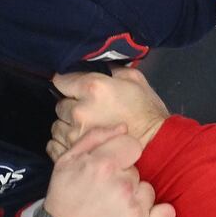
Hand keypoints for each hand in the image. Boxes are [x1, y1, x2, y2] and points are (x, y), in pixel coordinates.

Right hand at [41, 125, 174, 216]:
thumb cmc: (63, 204)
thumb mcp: (65, 163)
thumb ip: (94, 138)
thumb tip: (123, 127)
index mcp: (102, 165)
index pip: (132, 145)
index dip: (120, 156)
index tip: (109, 171)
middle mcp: (122, 186)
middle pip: (137, 172)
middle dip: (123, 181)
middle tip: (104, 198)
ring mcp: (136, 211)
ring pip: (148, 192)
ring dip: (135, 200)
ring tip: (113, 213)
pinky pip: (166, 214)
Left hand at [48, 67, 168, 159]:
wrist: (158, 145)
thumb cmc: (149, 112)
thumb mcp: (136, 79)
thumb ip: (113, 69)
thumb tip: (101, 64)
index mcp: (93, 88)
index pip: (61, 80)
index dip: (68, 83)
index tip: (74, 86)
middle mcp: (79, 110)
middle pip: (59, 104)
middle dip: (71, 105)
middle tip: (87, 109)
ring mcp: (75, 134)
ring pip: (57, 126)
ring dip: (68, 125)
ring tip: (85, 127)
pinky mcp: (76, 153)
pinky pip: (57, 145)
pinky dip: (65, 142)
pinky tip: (80, 141)